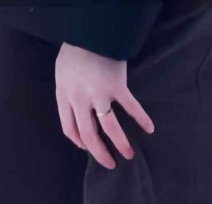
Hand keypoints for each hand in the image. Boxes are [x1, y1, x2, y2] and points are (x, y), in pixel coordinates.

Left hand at [54, 44, 154, 169]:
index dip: (79, 142)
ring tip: (128, 155)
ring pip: (109, 127)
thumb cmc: (74, 52)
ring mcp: (99, 94)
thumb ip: (68, 95)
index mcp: (64, 98)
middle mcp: (80, 100)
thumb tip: (78, 114)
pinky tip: (149, 129)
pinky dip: (141, 118)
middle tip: (109, 163)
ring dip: (120, 144)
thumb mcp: (62, 75)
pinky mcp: (117, 86)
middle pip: (89, 135)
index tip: (87, 148)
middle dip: (99, 153)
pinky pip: (130, 107)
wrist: (89, 32)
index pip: (70, 130)